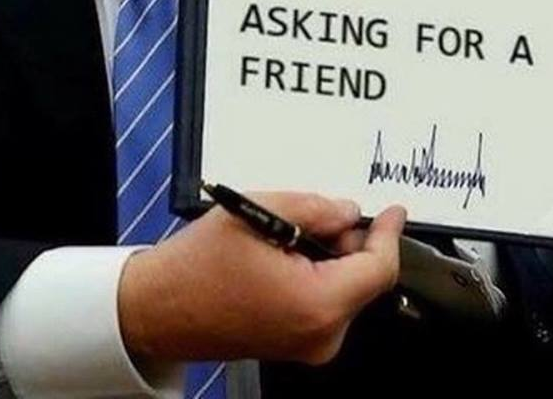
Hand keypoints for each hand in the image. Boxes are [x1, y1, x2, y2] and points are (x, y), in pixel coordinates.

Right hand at [118, 192, 405, 364]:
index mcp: (317, 304)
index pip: (378, 268)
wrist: (158, 309)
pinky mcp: (296, 345)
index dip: (389, 234)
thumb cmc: (197, 266)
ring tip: (291, 229)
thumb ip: (313, 207)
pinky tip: (286, 252)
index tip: (394, 210)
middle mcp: (321, 335)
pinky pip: (324, 302)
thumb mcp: (256, 213)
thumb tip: (347, 211)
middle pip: (362, 278)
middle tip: (324, 211)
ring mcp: (309, 346)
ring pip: (344, 289)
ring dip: (331, 255)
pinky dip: (318, 273)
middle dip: (351, 239)